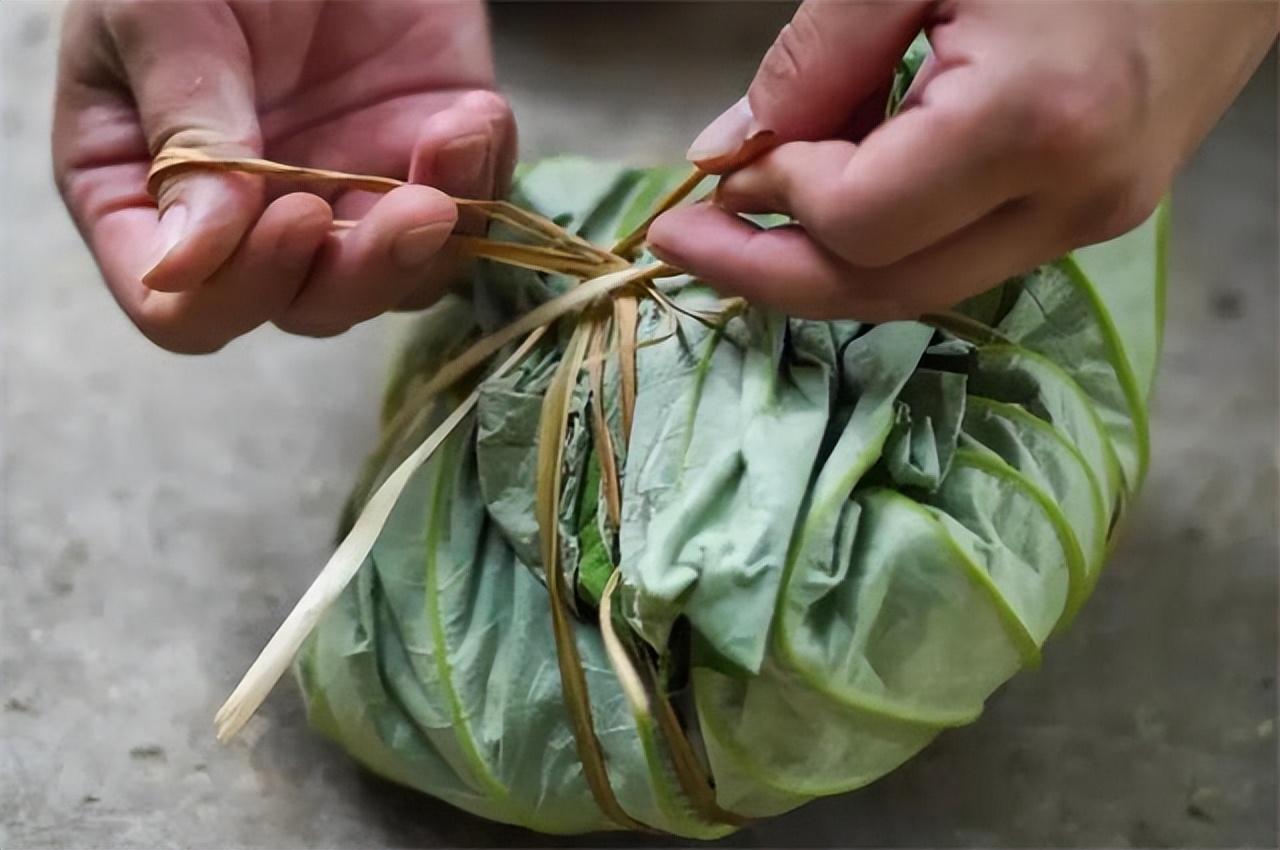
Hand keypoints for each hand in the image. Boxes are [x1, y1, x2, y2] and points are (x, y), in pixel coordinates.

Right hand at [54, 0, 514, 352]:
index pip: (183, 306)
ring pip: (394, 284)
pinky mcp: (426, 162)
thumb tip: (182, 266)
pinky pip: (468, 215)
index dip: (237, 290)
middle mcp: (253, 218)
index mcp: (151, 195)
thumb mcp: (162, 16)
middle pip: (304, 307)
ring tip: (443, 160)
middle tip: (400, 210)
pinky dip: (480, 180)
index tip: (288, 214)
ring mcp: (347, 195)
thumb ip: (184, 133)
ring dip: (425, 244)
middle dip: (356, 274)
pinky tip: (467, 116)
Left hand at [649, 0, 1276, 320]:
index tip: (726, 165)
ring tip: (765, 198)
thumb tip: (727, 155)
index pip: (859, 223)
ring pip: (926, 286)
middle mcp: (1078, 195)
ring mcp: (1102, 212)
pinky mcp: (1105, 206)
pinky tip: (850, 178)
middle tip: (683, 242)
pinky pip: (969, 250)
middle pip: (886, 290)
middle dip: (771, 274)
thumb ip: (814, 58)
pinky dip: (893, 230)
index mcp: (1034, 119)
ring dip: (830, 254)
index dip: (774, 201)